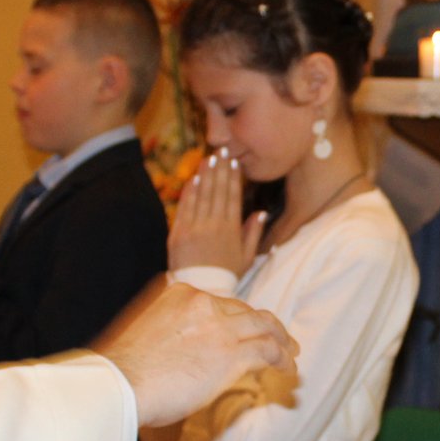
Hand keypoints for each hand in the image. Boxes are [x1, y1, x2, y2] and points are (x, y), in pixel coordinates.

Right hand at [96, 280, 297, 426]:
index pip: (220, 303)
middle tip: (279, 339)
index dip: (237, 319)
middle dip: (265, 326)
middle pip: (245, 311)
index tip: (243, 332)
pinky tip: (287, 369)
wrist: (119, 384)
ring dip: (281, 342)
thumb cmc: (121, 370)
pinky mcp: (232, 353)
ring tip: (291, 354)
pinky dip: (282, 359)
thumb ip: (168, 331)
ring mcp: (219, 326)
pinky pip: (268, 351)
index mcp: (179, 294)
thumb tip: (178, 350)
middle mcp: (202, 302)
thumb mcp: (144, 332)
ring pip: (264, 327)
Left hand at [168, 147, 265, 274]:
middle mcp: (212, 225)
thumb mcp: (246, 256)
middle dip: (219, 168)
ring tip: (208, 158)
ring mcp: (194, 228)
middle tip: (221, 150)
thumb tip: (261, 212)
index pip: (232, 196)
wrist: (201, 289)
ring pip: (200, 195)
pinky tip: (194, 178)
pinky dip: (189, 192)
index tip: (234, 161)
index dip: (233, 177)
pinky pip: (184, 208)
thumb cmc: (226, 274)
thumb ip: (253, 232)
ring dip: (205, 174)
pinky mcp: (178, 233)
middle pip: (216, 190)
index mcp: (230, 229)